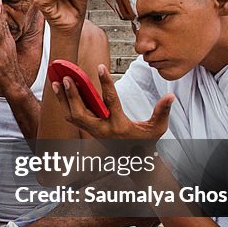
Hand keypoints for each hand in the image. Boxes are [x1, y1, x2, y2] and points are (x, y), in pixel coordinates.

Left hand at [0, 0, 28, 97]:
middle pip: (2, 22)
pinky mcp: (0, 58)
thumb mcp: (5, 51)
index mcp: (6, 40)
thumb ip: (3, 41)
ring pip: (0, 30)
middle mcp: (6, 42)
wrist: (12, 84)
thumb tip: (0, 31)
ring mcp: (3, 49)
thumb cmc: (7, 68)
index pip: (3, 22)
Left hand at [53, 64, 174, 140]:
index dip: (106, 84)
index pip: (111, 102)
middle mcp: (102, 130)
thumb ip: (162, 112)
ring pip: (72, 116)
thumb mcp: (157, 129)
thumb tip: (170, 96)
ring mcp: (93, 131)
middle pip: (82, 113)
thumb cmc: (145, 141)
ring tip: (57, 80)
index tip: (100, 66)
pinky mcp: (87, 131)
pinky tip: (59, 89)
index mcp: (119, 127)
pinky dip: (64, 104)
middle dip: (73, 95)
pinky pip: (72, 117)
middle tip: (67, 77)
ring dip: (63, 99)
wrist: (133, 160)